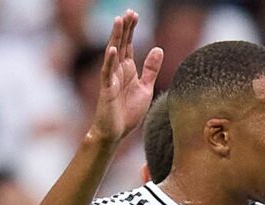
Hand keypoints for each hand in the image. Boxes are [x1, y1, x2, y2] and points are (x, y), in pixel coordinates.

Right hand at [91, 10, 162, 145]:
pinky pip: (107, 73)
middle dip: (125, 28)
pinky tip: (112, 49)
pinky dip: (109, 61)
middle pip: (121, 44)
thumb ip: (150, 69)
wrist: (116, 132)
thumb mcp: (145, 87)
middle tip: (130, 12)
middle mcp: (117, 71)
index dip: (131, 30)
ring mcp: (111, 79)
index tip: (135, 14)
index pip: (128, 45)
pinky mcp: (107, 90)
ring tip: (119, 21)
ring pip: (112, 54)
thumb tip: (158, 48)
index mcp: (127, 70)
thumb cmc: (128, 111)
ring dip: (115, 37)